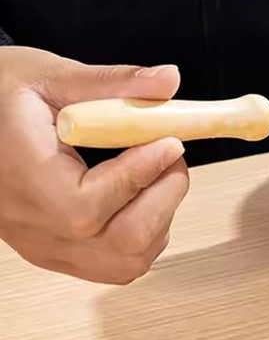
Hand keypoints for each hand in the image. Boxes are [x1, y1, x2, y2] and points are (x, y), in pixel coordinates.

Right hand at [0, 47, 188, 283]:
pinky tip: (141, 194)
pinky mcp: (59, 252)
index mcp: (27, 182)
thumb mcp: (49, 76)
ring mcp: (48, 246)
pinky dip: (146, 234)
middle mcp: (36, 227)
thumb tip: (170, 78)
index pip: (91, 205)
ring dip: (161, 217)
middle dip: (165, 196)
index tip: (170, 139)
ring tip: (156, 172)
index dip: (143, 173)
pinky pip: (116, 263)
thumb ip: (113, 82)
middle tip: (169, 155)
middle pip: (123, 243)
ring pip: (128, 261)